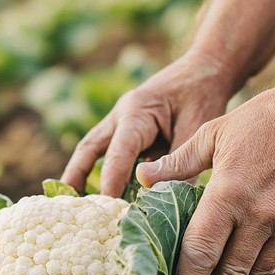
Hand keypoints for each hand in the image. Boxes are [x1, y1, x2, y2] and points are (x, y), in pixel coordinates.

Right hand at [60, 51, 237, 197]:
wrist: (206, 68)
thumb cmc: (202, 93)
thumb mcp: (196, 127)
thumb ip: (181, 163)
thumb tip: (169, 201)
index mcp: (137, 112)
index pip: (119, 152)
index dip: (111, 180)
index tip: (108, 206)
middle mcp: (121, 116)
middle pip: (89, 148)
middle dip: (76, 177)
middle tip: (67, 205)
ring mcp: (121, 121)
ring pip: (92, 150)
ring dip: (80, 174)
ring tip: (72, 203)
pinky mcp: (128, 130)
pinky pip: (108, 153)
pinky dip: (100, 172)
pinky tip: (99, 194)